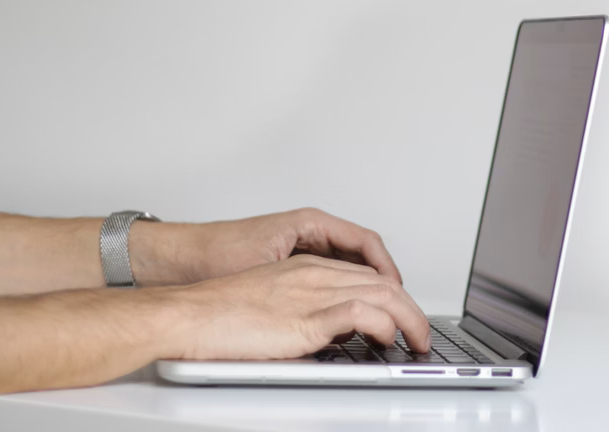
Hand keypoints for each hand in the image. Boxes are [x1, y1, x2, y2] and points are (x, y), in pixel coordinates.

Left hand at [131, 208, 402, 286]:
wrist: (176, 259)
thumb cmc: (213, 254)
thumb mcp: (268, 266)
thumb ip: (307, 279)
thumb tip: (344, 296)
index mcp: (310, 223)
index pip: (365, 241)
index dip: (386, 267)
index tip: (396, 289)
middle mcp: (309, 231)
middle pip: (362, 253)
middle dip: (381, 279)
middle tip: (394, 304)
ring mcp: (301, 246)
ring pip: (347, 265)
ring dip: (363, 285)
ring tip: (376, 309)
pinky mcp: (291, 262)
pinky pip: (330, 274)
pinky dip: (343, 291)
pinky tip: (344, 310)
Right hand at [167, 254, 430, 359]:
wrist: (188, 314)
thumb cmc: (217, 314)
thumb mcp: (271, 305)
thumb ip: (303, 311)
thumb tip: (330, 335)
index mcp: (305, 267)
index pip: (365, 274)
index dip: (391, 295)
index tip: (403, 314)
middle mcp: (315, 274)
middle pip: (382, 281)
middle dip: (411, 307)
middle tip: (421, 332)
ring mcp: (312, 293)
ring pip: (382, 294)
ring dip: (409, 319)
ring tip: (417, 340)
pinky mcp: (306, 317)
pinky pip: (362, 314)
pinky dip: (385, 325)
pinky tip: (389, 339)